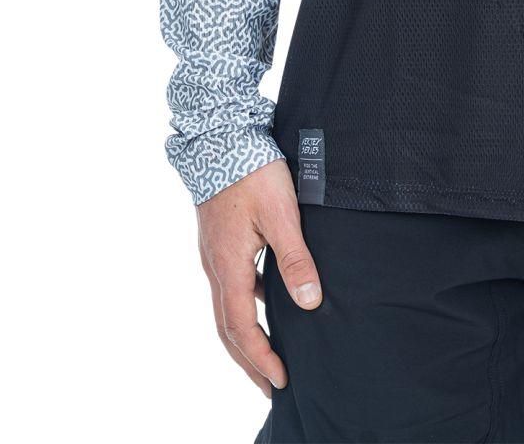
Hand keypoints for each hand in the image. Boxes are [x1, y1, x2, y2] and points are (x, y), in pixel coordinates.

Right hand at [196, 157, 322, 396]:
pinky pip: (230, 284)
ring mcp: (214, 253)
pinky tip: (265, 300)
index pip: (240, 328)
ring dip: (244, 335)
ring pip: (226, 308)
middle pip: (227, 328)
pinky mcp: (219, 240)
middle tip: (270, 386)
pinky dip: (244, 305)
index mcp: (228, 266)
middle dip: (248, 361)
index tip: (280, 381)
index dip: (260, 358)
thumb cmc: (252, 171)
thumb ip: (295, 259)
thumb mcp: (281, 214)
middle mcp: (215, 266)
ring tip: (267, 353)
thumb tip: (309, 303)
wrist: (221, 136)